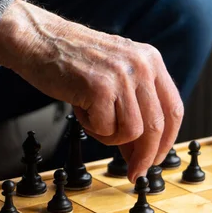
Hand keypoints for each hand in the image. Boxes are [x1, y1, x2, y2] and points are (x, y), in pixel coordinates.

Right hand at [0, 0, 183, 181]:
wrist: (37, 39)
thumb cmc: (74, 62)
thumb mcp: (116, 77)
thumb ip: (134, 110)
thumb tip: (142, 154)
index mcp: (151, 60)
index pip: (174, 109)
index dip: (167, 141)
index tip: (156, 160)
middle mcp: (142, 65)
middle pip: (157, 126)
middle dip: (146, 156)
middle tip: (134, 173)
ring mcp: (122, 75)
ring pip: (133, 131)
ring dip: (111, 136)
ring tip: (94, 118)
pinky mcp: (100, 87)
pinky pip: (106, 129)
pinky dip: (93, 128)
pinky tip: (82, 109)